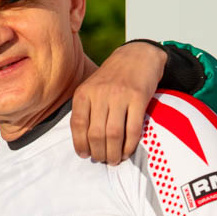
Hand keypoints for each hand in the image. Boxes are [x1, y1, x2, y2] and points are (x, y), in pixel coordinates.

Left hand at [70, 40, 165, 164]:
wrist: (138, 55)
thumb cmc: (112, 77)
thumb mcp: (92, 87)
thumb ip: (86, 109)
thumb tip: (83, 142)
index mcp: (84, 92)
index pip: (77, 124)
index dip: (79, 144)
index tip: (84, 155)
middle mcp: (100, 94)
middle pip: (95, 133)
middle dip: (98, 152)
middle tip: (102, 159)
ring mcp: (120, 95)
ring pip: (113, 134)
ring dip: (113, 152)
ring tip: (114, 160)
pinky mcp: (139, 97)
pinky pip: (133, 128)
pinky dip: (129, 145)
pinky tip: (126, 151)